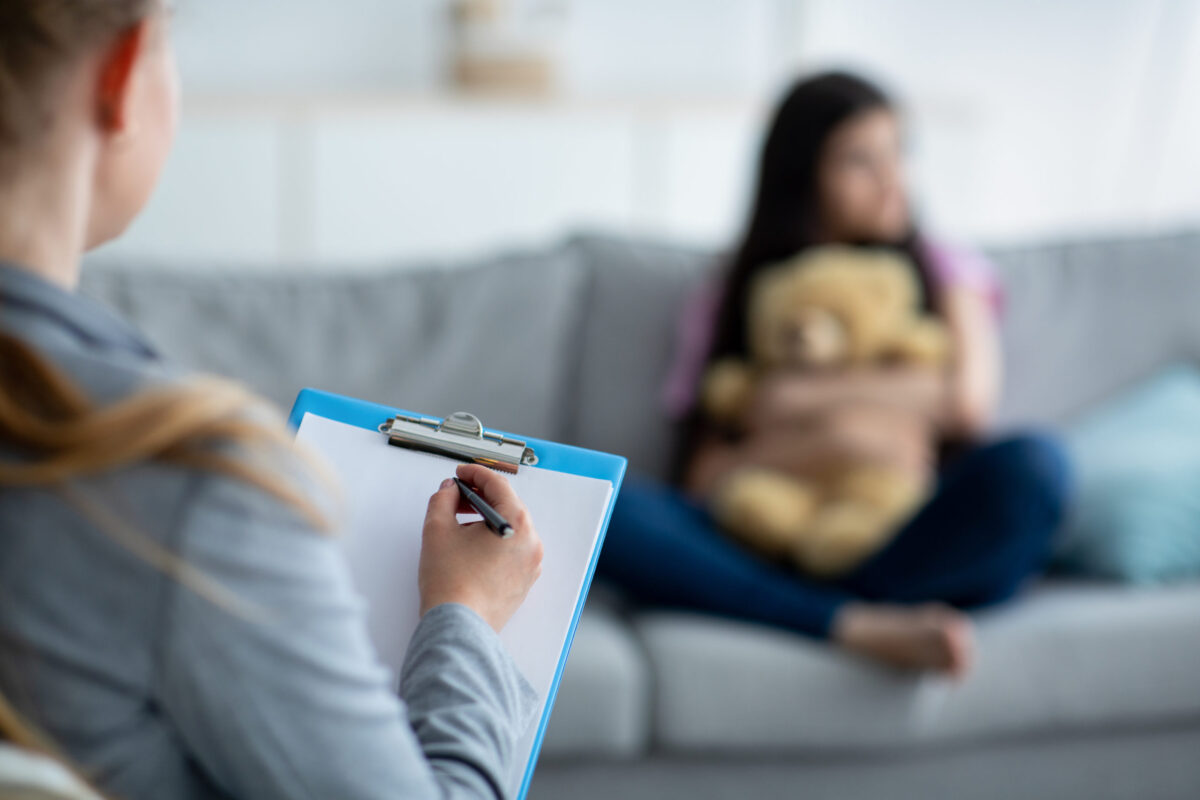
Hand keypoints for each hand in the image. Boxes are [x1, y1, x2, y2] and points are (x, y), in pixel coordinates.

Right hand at [418, 463, 543, 631]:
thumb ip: (442, 499)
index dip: (475, 474)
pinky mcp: (524, 582)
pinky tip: (470, 547)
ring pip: (509, 529)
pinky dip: (494, 541)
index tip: (461, 473)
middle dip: (479, 497)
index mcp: (516, 525)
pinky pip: (511, 550)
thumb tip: (449, 490)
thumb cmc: (451, 584)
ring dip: (486, 519)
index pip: (498, 485)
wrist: (457, 626)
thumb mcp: (437, 529)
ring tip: (459, 524)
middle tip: (455, 497)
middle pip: (507, 506)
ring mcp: (530, 564)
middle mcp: (531, 543)